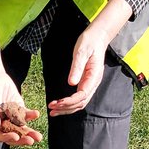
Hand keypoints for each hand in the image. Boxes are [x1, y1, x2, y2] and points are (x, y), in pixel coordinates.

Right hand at [0, 70, 42, 146]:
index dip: (7, 138)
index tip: (15, 137)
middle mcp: (1, 124)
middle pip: (12, 135)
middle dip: (22, 139)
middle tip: (30, 141)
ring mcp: (10, 117)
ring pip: (21, 128)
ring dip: (29, 133)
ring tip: (38, 137)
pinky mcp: (18, 110)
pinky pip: (25, 115)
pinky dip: (31, 115)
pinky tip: (36, 114)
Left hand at [48, 0, 131, 117]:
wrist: (97, 37)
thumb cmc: (89, 42)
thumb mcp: (81, 52)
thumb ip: (77, 67)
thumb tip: (71, 83)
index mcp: (94, 76)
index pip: (82, 95)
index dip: (69, 101)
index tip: (57, 103)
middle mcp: (93, 83)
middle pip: (81, 103)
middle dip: (66, 108)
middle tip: (51, 109)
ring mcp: (90, 84)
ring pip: (79, 103)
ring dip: (66, 109)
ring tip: (53, 111)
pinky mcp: (85, 83)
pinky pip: (78, 98)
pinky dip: (69, 104)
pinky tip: (60, 105)